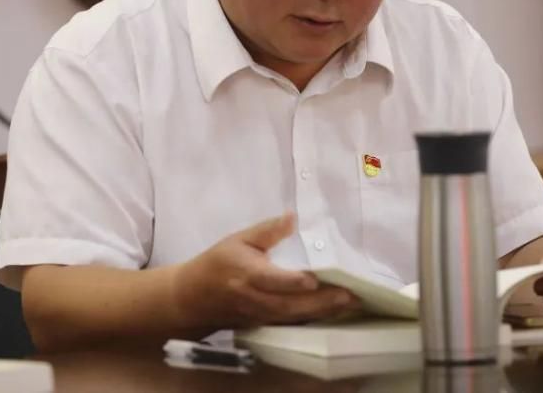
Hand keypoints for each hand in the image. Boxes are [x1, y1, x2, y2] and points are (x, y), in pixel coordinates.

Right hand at [176, 212, 357, 329]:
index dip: (292, 282)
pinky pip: (291, 324)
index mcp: (247, 275)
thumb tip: (293, 218)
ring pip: (293, 317)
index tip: (314, 279)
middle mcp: (254, 299)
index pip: (272, 280)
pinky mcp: (264, 325)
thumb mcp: (238, 240)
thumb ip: (267, 230)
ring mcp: (260, 316)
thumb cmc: (217, 263)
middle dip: (320, 302)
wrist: (192, 298)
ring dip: (322, 313)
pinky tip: (333, 313)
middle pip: (288, 305)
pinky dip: (313, 320)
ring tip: (349, 305)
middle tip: (349, 296)